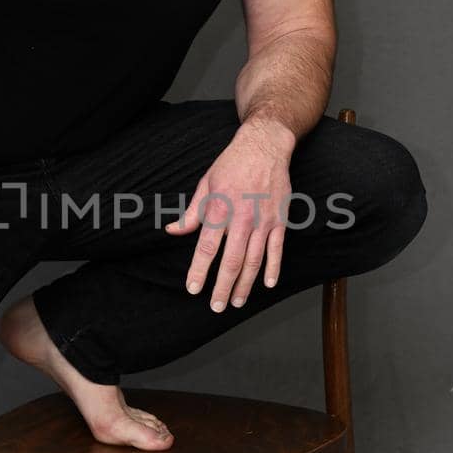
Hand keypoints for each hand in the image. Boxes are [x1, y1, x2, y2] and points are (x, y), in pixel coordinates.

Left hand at [164, 121, 294, 309]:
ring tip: (237, 301)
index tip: (193, 289)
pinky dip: (273, 268)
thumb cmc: (231, 164)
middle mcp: (242, 218)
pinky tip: (266, 284)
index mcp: (219, 209)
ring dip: (245, 284)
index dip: (199, 271)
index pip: (206, 248)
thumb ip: (191, 213)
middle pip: (231, 261)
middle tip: (216, 306)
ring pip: (254, 260)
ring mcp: (263, 220)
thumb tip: (172, 231)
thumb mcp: (205, 184)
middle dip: (222, 287)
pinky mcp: (280, 220)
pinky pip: (277, 249)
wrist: (264, 146)